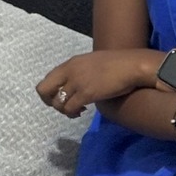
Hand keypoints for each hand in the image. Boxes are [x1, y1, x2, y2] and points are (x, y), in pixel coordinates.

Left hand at [38, 50, 155, 117]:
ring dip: (65, 110)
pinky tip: (83, 111)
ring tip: (77, 111)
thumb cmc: (119, 64)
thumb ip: (81, 71)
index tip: (62, 97)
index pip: (48, 78)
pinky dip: (73, 113)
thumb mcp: (93, 62)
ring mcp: (77, 82)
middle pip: (43, 90)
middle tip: (63, 106)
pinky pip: (69, 108)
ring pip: (57, 103)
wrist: (132, 66)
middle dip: (50, 102)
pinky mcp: (86, 93)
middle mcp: (69, 71)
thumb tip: (78, 84)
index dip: (51, 91)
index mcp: (71, 63)